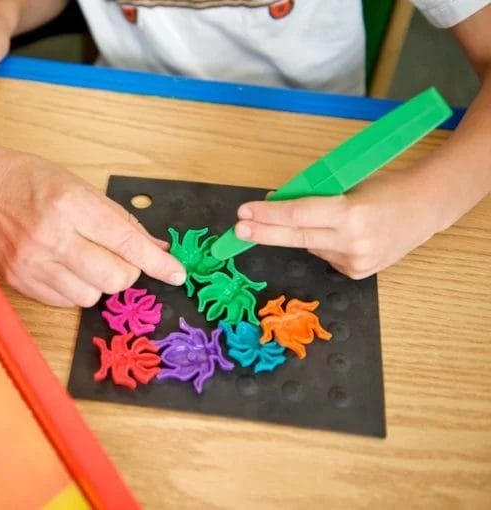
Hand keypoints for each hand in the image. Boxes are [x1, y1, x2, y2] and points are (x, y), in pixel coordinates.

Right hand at [0, 150, 186, 306]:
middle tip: (118, 259)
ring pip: (92, 296)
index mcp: (73, 205)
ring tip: (85, 260)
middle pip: (114, 278)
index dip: (158, 263)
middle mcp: (53, 236)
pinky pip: (66, 302)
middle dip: (127, 273)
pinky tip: (65, 267)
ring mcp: (34, 262)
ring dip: (99, 282)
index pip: (127, 242)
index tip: (176, 274)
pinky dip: (76, 289)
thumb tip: (157, 249)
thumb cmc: (34, 182)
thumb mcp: (82, 188)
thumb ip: (121, 221)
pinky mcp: (21, 281)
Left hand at [232, 168, 447, 278]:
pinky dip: (325, 243)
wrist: (426, 208)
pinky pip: (325, 256)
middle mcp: (352, 241)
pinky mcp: (357, 273)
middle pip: (295, 238)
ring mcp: (355, 261)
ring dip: (305, 233)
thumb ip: (313, 196)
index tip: (244, 213)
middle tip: (238, 231)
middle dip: (264, 233)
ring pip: (310, 246)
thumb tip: (275, 204)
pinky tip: (343, 235)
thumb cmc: (386, 188)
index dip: (268, 215)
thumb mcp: (348, 184)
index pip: (297, 216)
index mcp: (350, 213)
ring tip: (332, 218)